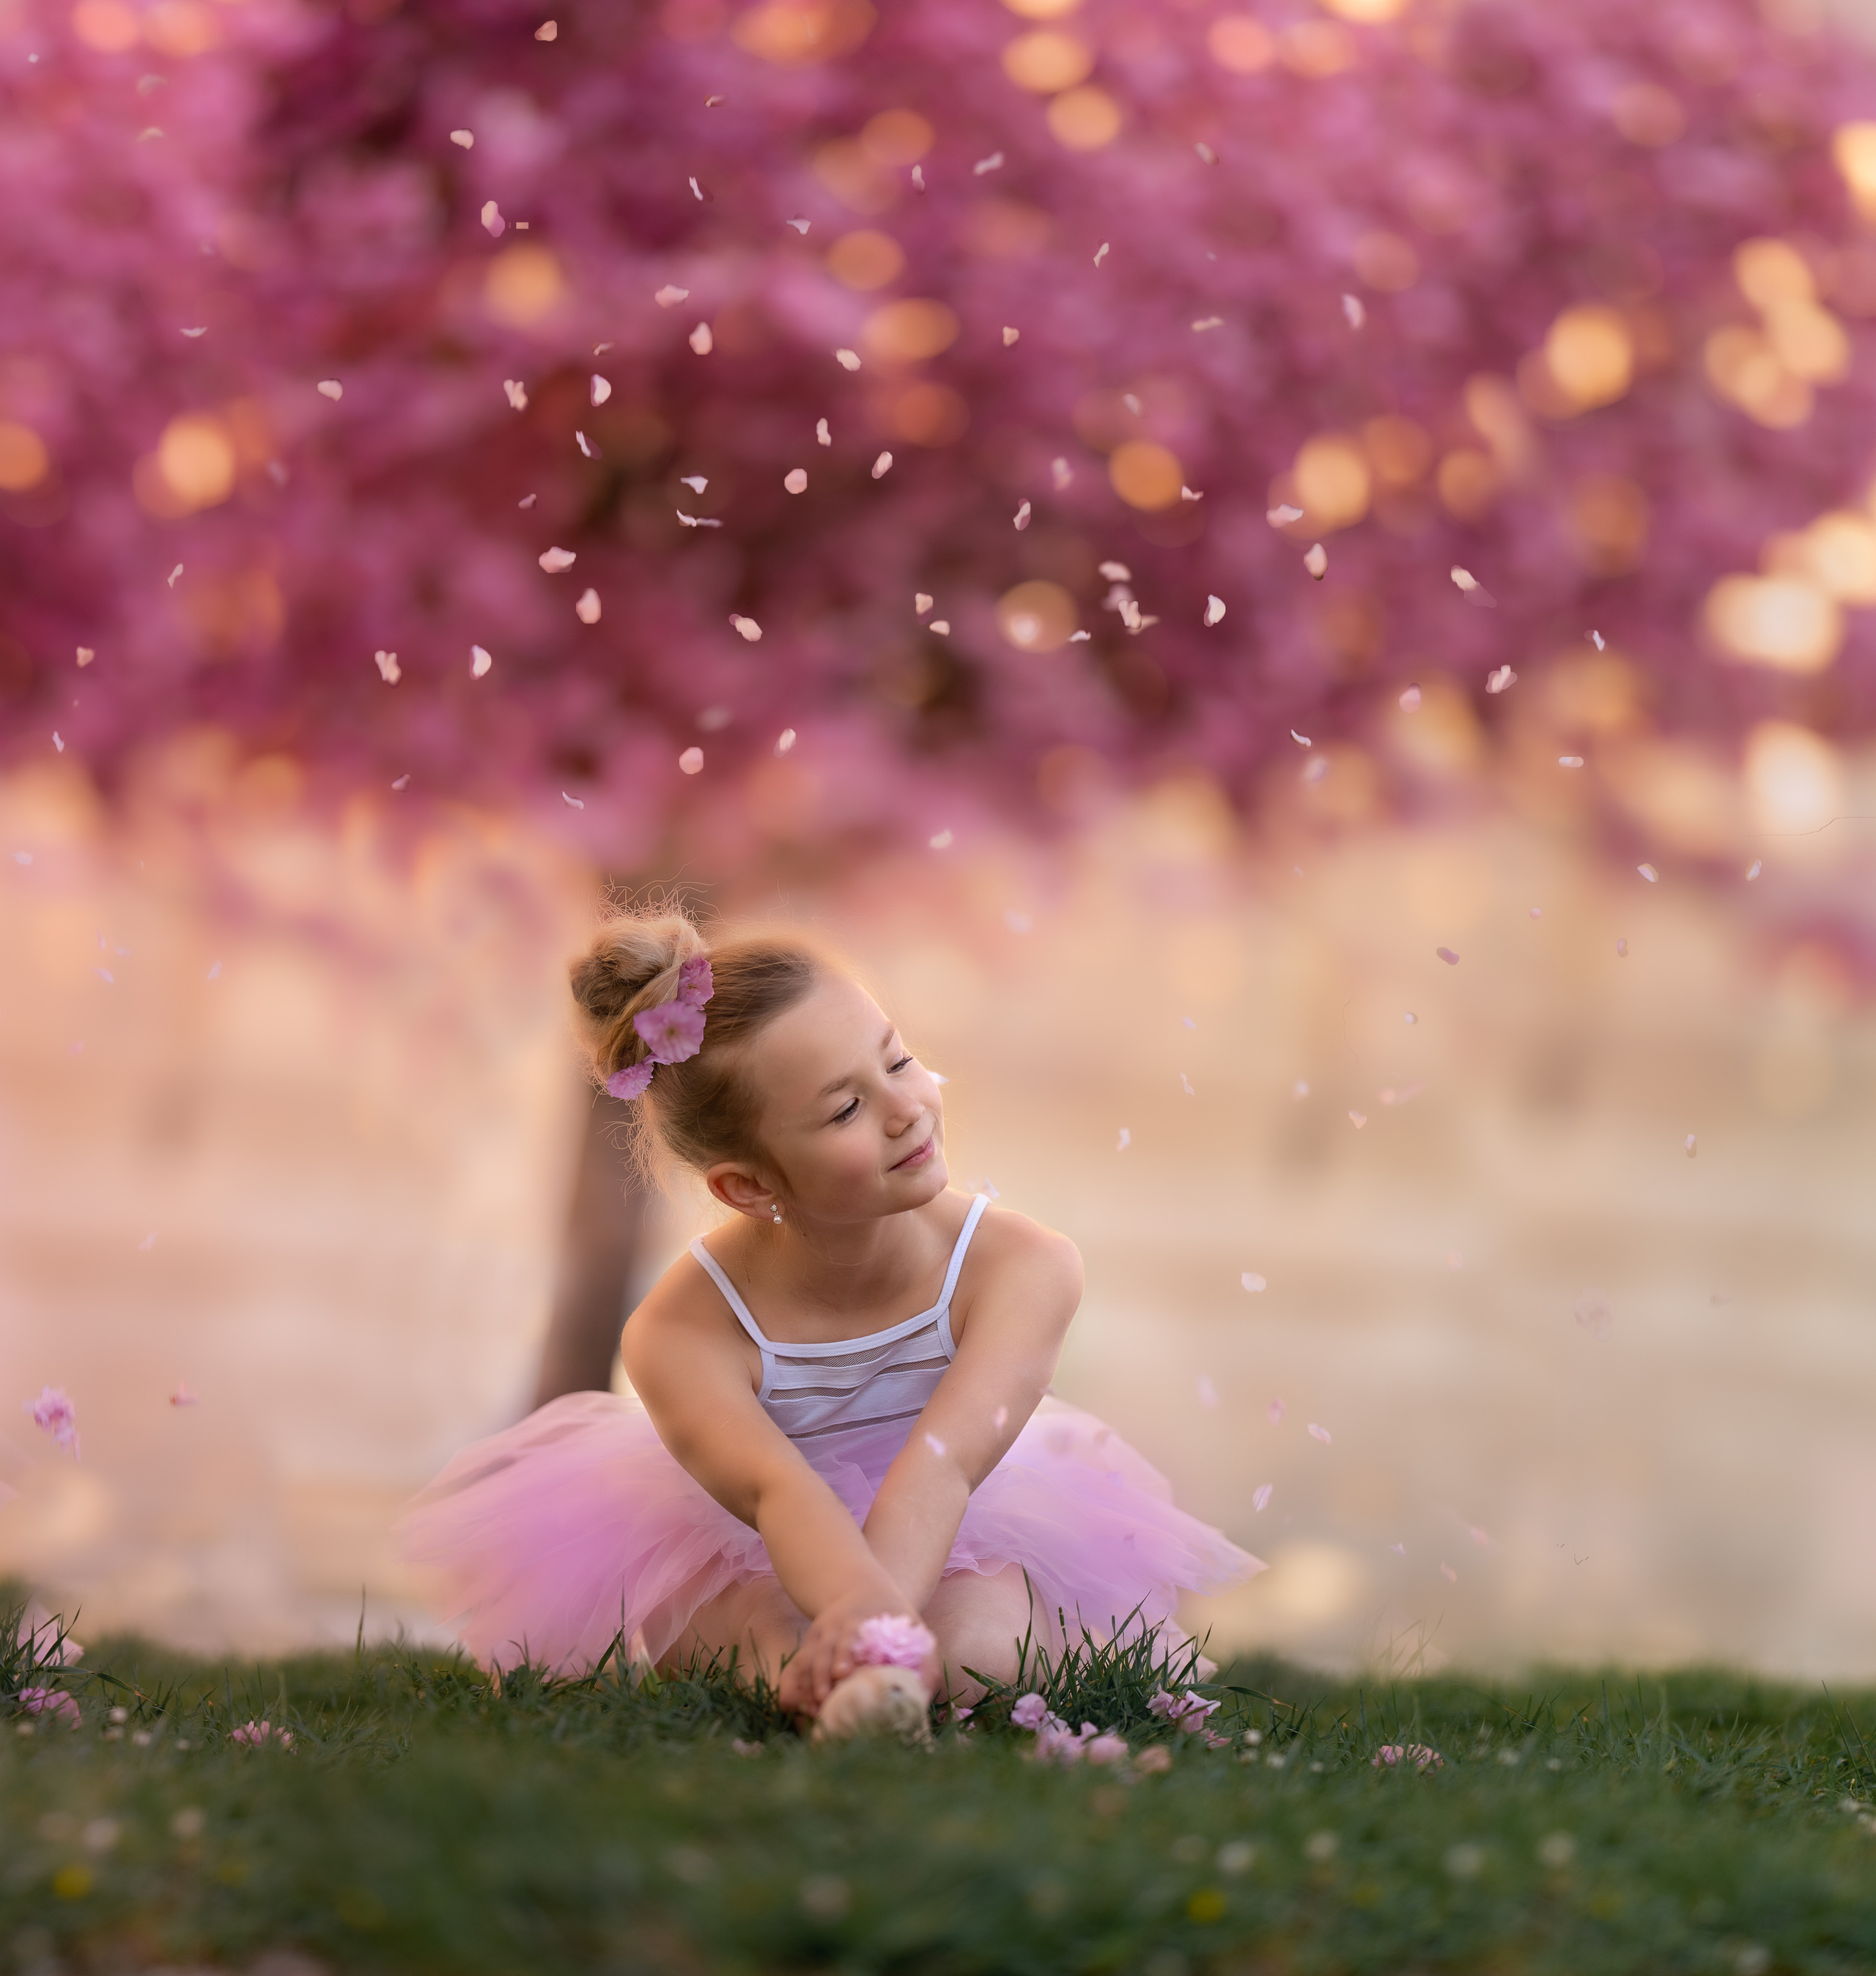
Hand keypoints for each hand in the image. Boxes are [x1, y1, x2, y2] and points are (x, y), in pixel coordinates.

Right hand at [777, 1585, 936, 1715]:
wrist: (859, 1588)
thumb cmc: (893, 1618)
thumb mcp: (913, 1627)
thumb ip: (925, 1660)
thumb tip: (925, 1695)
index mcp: (862, 1619)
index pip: (850, 1636)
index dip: (844, 1653)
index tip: (842, 1673)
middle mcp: (836, 1625)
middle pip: (824, 1649)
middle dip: (821, 1672)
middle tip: (824, 1697)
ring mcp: (820, 1634)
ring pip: (807, 1658)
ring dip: (807, 1683)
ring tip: (813, 1709)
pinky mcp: (809, 1643)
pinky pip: (797, 1664)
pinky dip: (794, 1683)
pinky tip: (796, 1706)